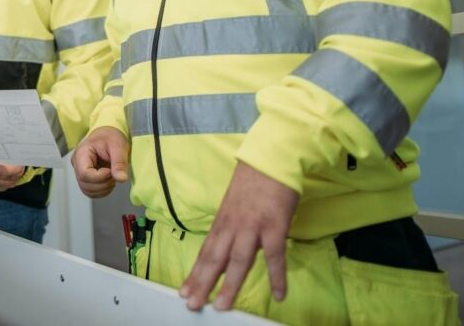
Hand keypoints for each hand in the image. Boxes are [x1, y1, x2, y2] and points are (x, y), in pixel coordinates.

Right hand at [71, 126, 128, 197]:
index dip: (100, 177)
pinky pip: (91, 192)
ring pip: (88, 191)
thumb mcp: (118, 146)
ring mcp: (80, 172)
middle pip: (85, 184)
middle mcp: (77, 164)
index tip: (110, 170)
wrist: (107, 135)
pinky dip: (102, 191)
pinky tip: (109, 180)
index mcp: (81, 153)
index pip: (85, 174)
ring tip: (112, 175)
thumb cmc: (111, 137)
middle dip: (104, 183)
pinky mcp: (85, 179)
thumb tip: (121, 179)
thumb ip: (119, 162)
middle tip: (114, 173)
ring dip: (104, 188)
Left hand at [180, 161, 298, 310]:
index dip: (195, 272)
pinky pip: (275, 256)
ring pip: (238, 260)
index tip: (184, 289)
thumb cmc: (254, 179)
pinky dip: (277, 276)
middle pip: (215, 259)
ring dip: (230, 285)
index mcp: (222, 221)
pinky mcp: (274, 225)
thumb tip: (230, 245)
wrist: (271, 158)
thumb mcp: (234, 204)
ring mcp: (252, 226)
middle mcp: (232, 226)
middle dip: (202, 283)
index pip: (205, 251)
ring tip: (222, 306)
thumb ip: (232, 226)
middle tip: (192, 303)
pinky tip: (279, 294)